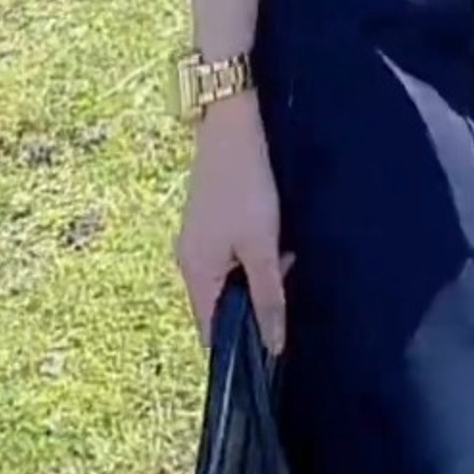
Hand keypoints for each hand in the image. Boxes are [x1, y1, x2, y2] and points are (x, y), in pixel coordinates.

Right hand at [176, 88, 291, 353]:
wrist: (232, 126)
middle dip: (257, 300)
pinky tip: (273, 235)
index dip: (240, 343)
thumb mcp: (262, 245)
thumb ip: (269, 296)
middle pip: (223, 304)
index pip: (211, 332)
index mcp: (195, 274)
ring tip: (284, 250)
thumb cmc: (246, 187)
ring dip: (259, 273)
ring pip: (230, 278)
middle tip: (285, 274)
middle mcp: (188, 262)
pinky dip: (253, 253)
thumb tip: (273, 347)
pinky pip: (231, 255)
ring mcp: (196, 240)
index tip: (273, 340)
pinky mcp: (208, 222)